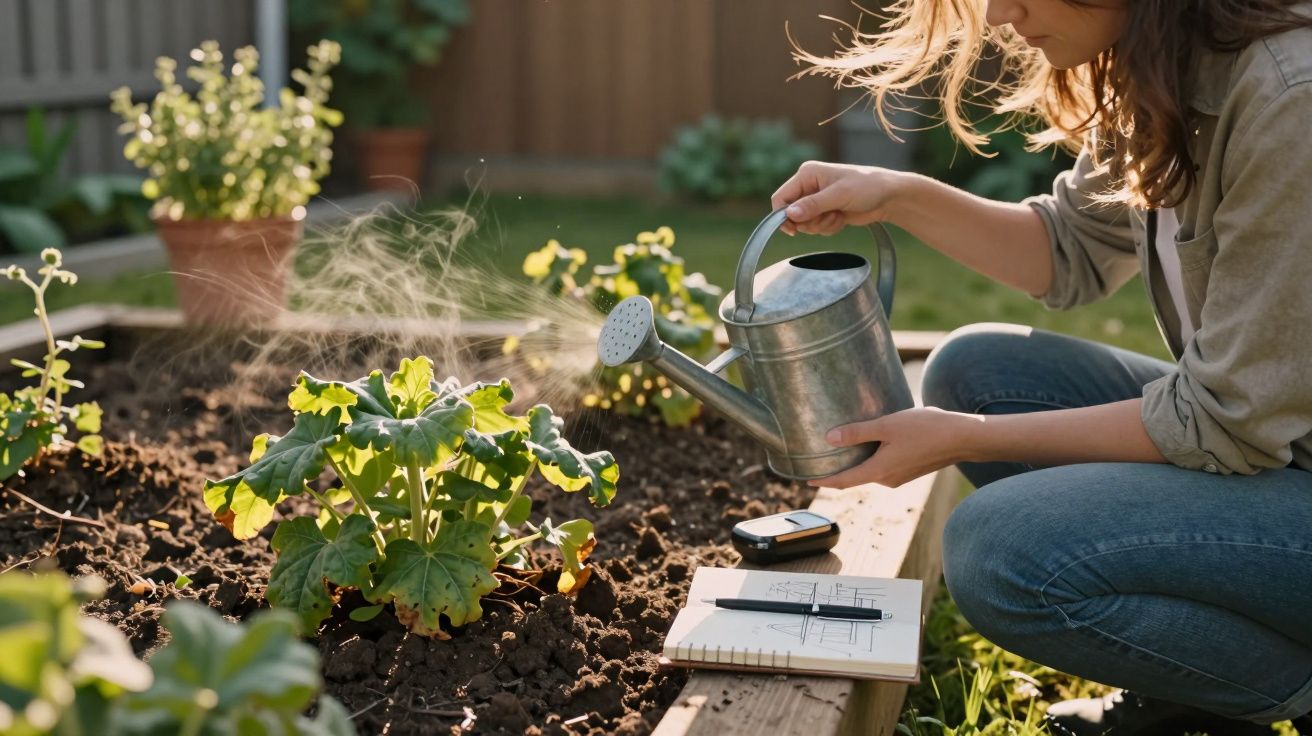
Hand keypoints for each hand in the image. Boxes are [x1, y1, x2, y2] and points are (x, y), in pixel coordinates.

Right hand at [771, 161, 907, 235]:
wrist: (888, 197)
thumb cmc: (867, 187)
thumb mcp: (839, 195)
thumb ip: (813, 205)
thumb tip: (789, 214)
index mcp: (807, 174)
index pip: (781, 198)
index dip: (783, 215)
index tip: (793, 230)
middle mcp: (808, 186)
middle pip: (791, 214)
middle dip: (810, 221)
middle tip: (828, 216)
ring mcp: (817, 199)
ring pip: (804, 224)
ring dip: (821, 225)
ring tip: (838, 215)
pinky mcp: (825, 211)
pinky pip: (816, 228)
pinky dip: (829, 227)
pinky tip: (842, 218)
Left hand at [810, 407, 981, 488]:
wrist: (964, 438)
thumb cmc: (927, 429)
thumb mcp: (887, 425)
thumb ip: (858, 432)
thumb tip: (829, 438)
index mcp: (879, 471)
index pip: (843, 481)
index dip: (823, 481)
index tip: (806, 480)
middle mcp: (887, 479)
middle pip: (855, 476)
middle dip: (838, 468)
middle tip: (820, 455)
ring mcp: (900, 476)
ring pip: (870, 470)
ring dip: (857, 460)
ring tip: (842, 445)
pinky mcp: (909, 470)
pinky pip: (883, 466)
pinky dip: (872, 457)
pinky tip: (870, 441)